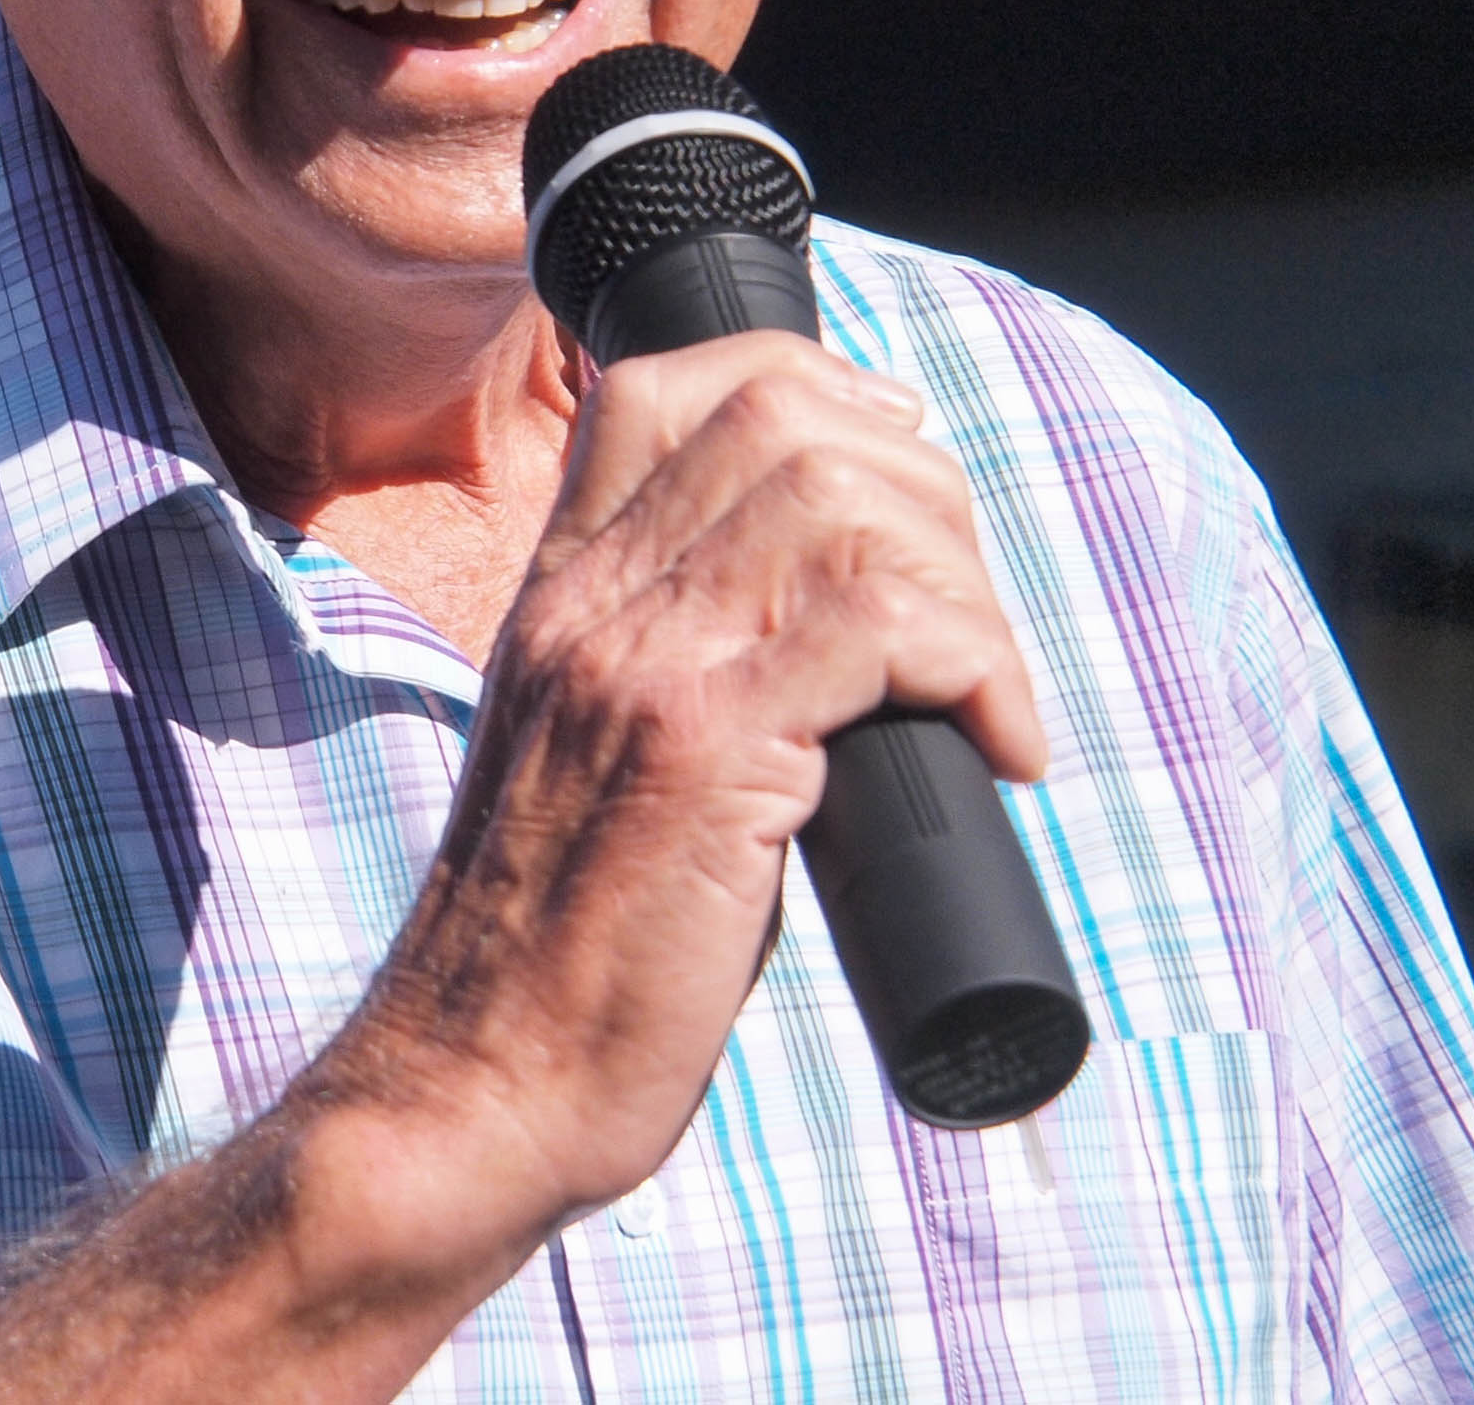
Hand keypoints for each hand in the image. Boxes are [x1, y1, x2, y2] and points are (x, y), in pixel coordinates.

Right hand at [309, 329, 1048, 1271]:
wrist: (474, 1090)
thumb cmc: (562, 960)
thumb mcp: (592, 765)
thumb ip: (676, 675)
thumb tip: (837, 644)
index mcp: (557, 593)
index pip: (664, 383)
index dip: (810, 387)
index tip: (898, 468)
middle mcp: (589, 602)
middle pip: (785, 416)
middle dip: (923, 488)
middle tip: (969, 618)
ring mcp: (641, 665)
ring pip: (843, 496)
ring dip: (963, 578)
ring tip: (988, 691)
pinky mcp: (706, 752)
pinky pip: (882, 621)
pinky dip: (978, 663)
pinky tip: (998, 744)